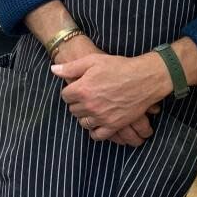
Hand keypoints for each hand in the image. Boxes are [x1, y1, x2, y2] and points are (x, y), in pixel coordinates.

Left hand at [53, 52, 171, 141]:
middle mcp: (90, 105)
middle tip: (85, 97)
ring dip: (85, 116)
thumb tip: (53, 70)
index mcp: (82, 89)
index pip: (65, 96)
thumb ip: (71, 67)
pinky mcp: (113, 125)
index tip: (77, 88)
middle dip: (77, 103)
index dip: (70, 91)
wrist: (143, 78)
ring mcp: (101, 117)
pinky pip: (97, 135)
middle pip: (73, 110)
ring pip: (83, 122)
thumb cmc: (118, 67)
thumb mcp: (93, 61)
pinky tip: (97, 123)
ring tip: (91, 108)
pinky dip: (94, 131)